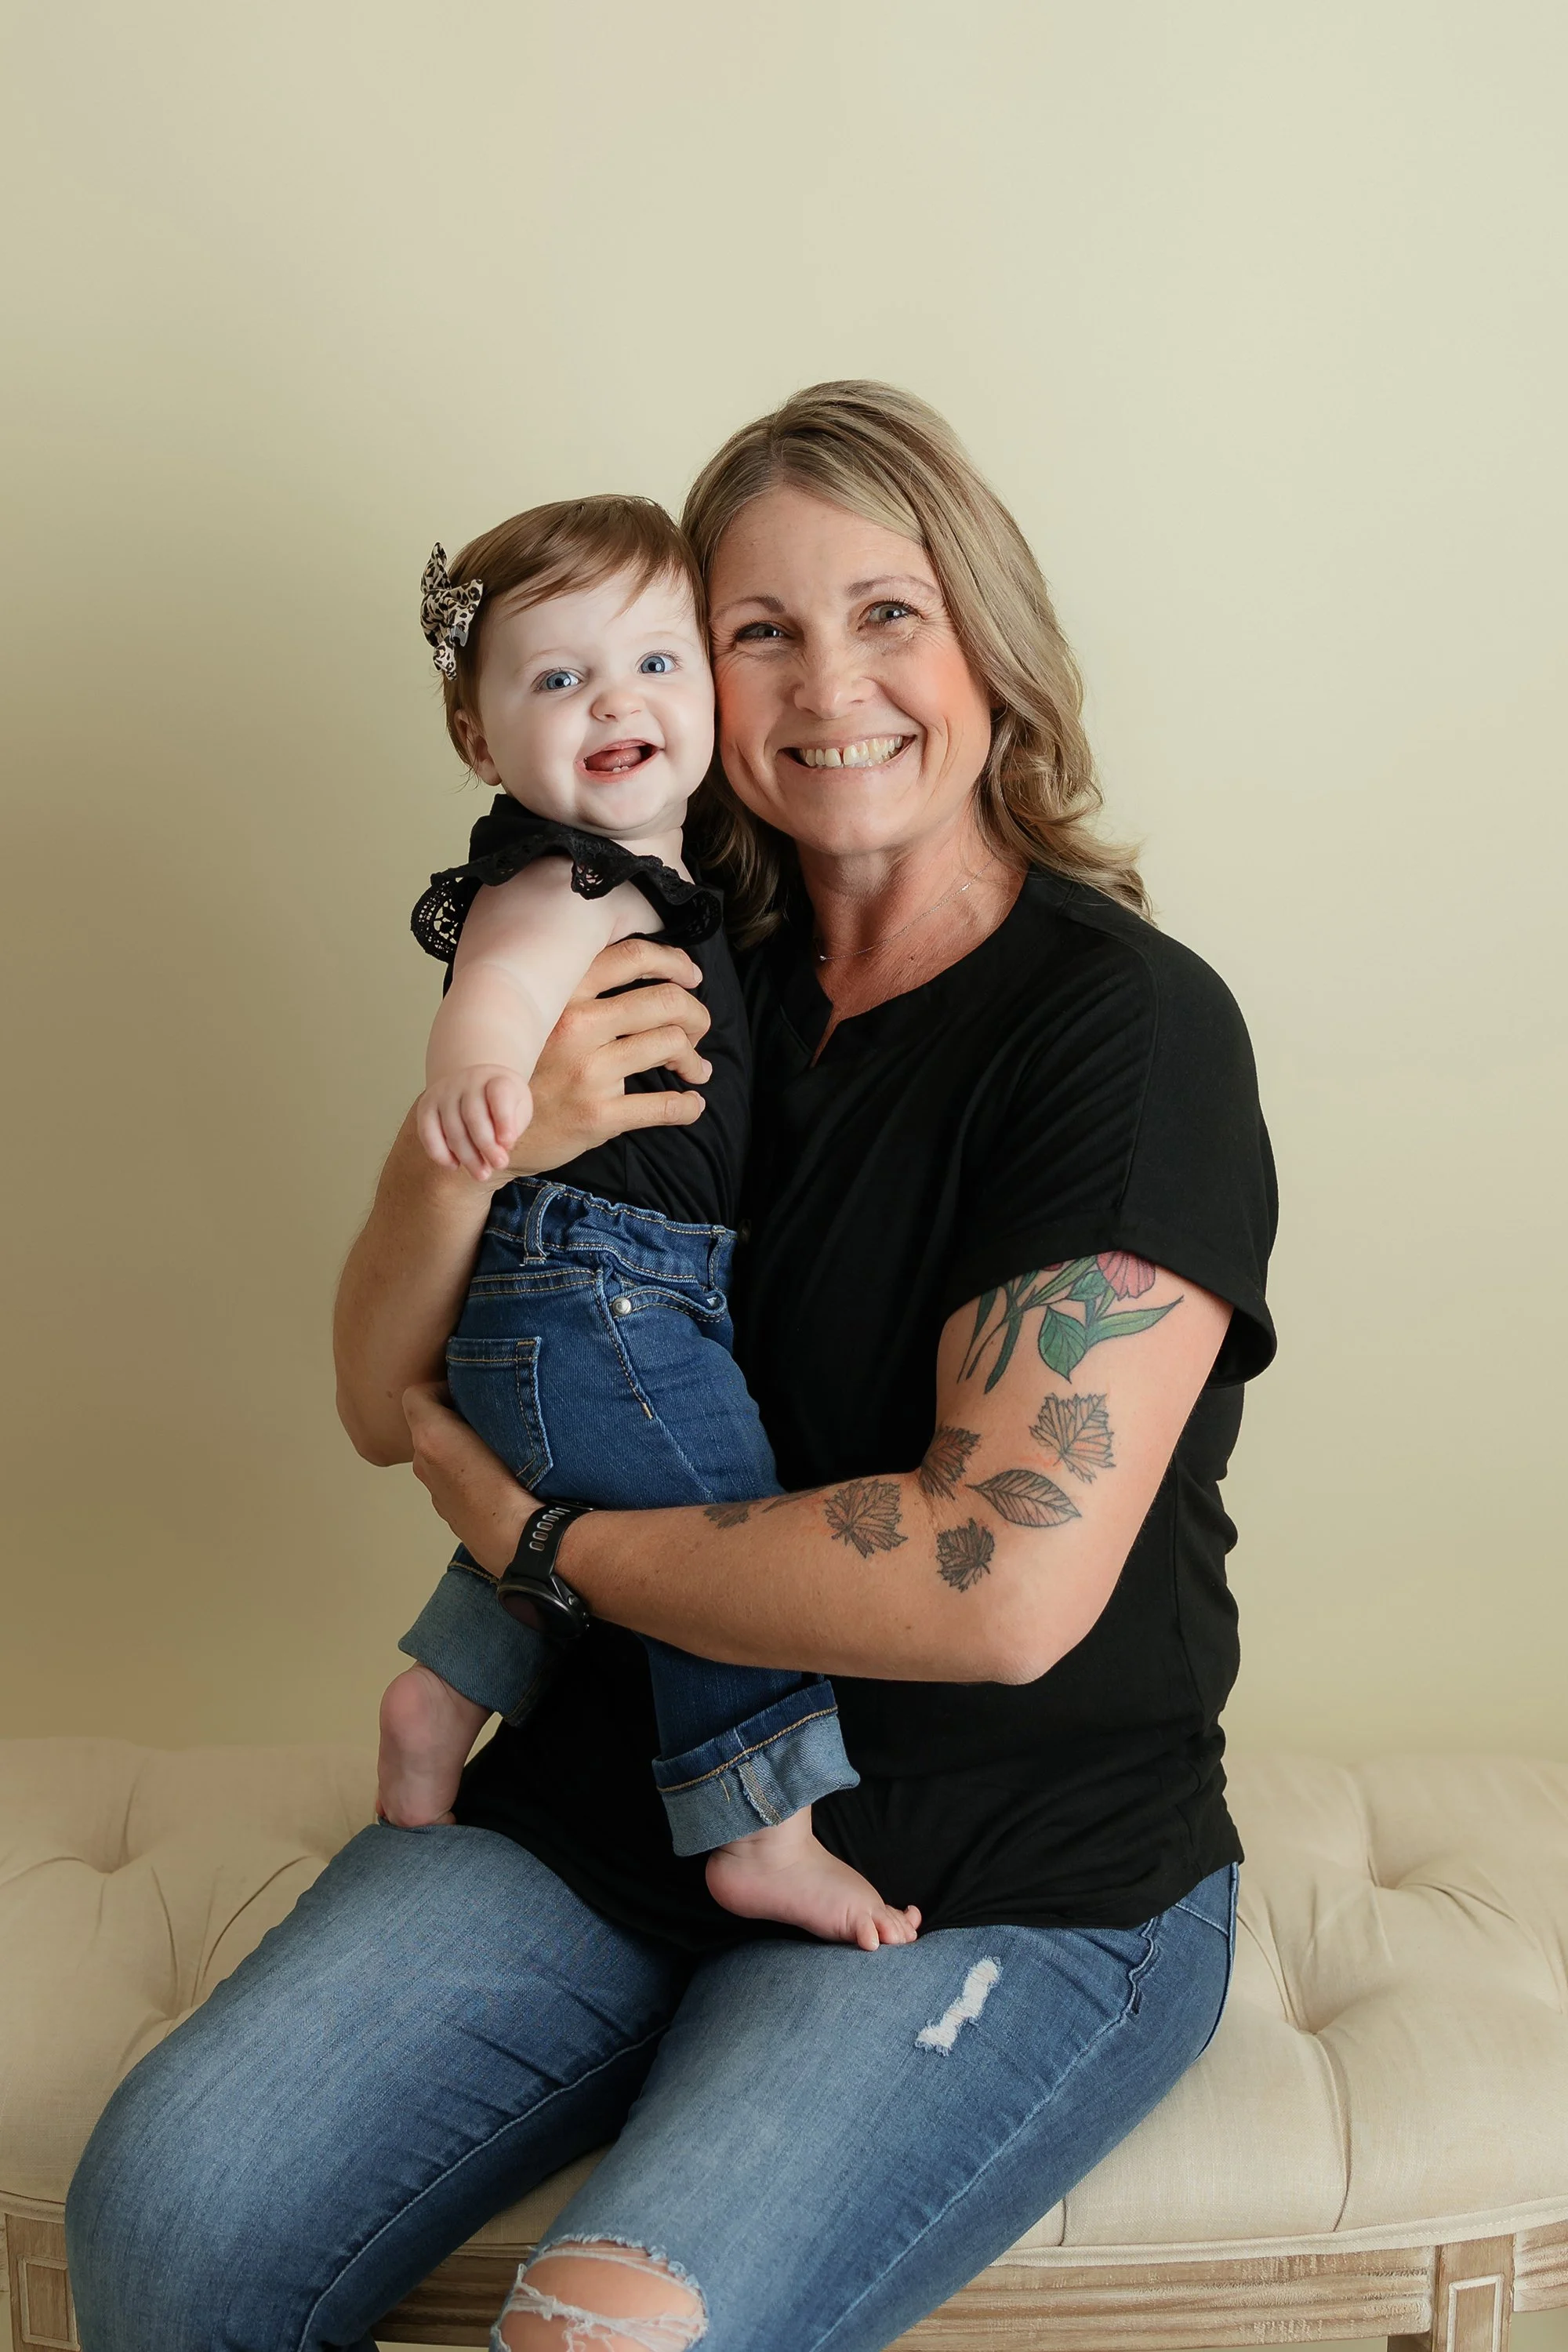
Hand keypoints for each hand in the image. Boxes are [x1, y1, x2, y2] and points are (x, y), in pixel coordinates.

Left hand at [403, 1382, 532, 1573]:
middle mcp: (422, 1464)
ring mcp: (434, 1492)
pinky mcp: (448, 1514)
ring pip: (439, 1455)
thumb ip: (484, 1404)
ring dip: (460, 1448)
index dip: (443, 1387)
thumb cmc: (514, 1480)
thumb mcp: (505, 1428)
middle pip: (427, 1426)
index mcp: (430, 1438)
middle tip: (488, 1417)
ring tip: (497, 1450)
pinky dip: (466, 1474)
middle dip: (452, 1417)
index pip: (416, 1395)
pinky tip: (497, 1480)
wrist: (522, 1541)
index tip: (472, 1392)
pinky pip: (451, 1480)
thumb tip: (485, 1392)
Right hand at [416, 1066, 531, 1181]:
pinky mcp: (427, 1105)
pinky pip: (427, 1132)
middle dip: (487, 1146)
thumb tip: (501, 1147)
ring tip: (482, 1174)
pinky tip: (454, 1166)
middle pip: (474, 1116)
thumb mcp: (519, 1107)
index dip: (504, 1119)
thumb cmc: (501, 1103)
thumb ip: (513, 1125)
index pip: (499, 1095)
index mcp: (497, 1079)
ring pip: (452, 1128)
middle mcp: (468, 1081)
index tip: (509, 1143)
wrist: (475, 1083)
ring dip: (467, 1156)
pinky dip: (439, 1153)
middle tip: (499, 1165)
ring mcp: (445, 1092)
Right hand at [508, 939, 710, 1175]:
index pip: (633, 958)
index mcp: (565, 995)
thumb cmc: (523, 1070)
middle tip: (700, 1029)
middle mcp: (576, 1026)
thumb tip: (645, 976)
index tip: (691, 977)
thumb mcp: (541, 1018)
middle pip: (664, 1001)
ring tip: (696, 1070)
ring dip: (694, 1059)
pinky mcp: (597, 1115)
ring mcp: (588, 1072)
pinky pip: (664, 1105)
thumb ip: (583, 995)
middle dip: (696, 1015)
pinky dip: (688, 1105)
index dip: (674, 963)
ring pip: (670, 1044)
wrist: (489, 1131)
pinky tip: (691, 1104)